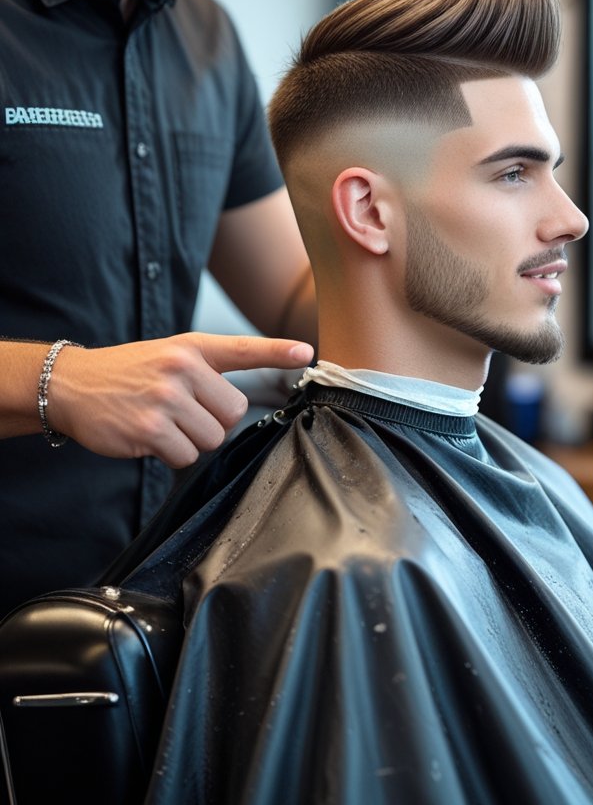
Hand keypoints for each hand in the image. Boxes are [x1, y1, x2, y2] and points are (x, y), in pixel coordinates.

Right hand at [48, 333, 313, 466]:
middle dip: (213, 420)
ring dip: (191, 440)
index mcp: (193, 348)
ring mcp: (166, 398)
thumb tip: (239, 407)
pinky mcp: (150, 428)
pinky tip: (149, 436)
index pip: (244, 348)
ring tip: (163, 422)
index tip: (307, 353)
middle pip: (234, 413)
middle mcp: (182, 368)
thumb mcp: (170, 355)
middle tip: (183, 411)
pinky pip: (186, 456)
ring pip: (212, 438)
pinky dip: (172, 454)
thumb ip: (207, 370)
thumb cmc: (130, 373)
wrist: (74, 385)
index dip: (278, 351)